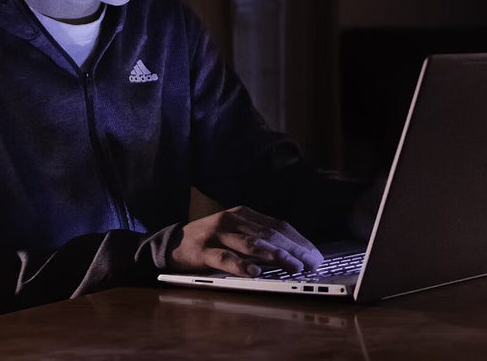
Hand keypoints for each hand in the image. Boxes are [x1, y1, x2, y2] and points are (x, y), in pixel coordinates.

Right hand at [168, 205, 323, 276]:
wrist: (171, 243)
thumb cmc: (210, 240)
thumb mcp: (236, 233)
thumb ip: (259, 238)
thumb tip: (293, 254)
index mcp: (245, 214)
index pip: (278, 225)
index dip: (299, 240)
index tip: (315, 255)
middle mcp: (233, 220)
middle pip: (269, 234)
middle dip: (293, 250)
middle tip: (311, 264)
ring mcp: (217, 234)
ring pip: (251, 244)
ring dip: (275, 256)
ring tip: (293, 266)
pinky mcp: (203, 251)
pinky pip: (224, 258)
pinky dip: (241, 265)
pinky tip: (256, 272)